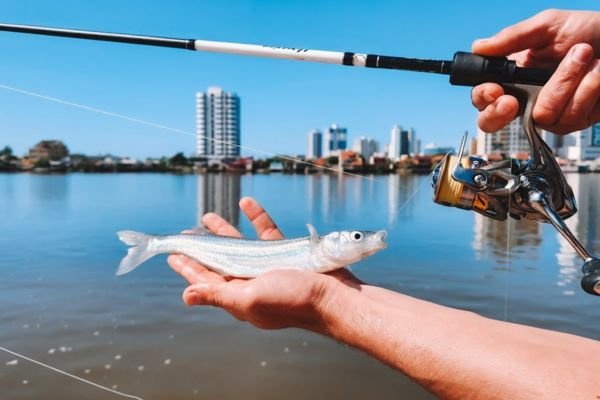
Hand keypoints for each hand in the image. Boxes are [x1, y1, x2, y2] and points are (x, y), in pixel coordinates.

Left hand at [167, 197, 361, 331]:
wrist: (335, 297)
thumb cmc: (292, 301)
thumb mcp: (249, 299)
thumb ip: (217, 295)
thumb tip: (186, 296)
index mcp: (240, 295)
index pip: (207, 280)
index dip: (189, 268)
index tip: (173, 255)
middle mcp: (252, 282)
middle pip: (220, 261)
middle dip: (202, 248)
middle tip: (185, 233)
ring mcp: (270, 267)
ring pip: (241, 244)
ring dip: (224, 230)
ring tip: (207, 216)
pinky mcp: (287, 253)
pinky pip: (267, 231)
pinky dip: (257, 216)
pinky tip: (247, 202)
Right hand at [471, 9, 599, 133]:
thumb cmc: (591, 30)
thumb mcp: (548, 26)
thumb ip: (513, 37)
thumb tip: (479, 46)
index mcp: (513, 74)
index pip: (483, 96)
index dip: (483, 98)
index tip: (494, 90)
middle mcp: (526, 97)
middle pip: (493, 123)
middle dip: (498, 114)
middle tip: (511, 102)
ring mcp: (550, 113)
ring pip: (541, 114)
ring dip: (565, 80)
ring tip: (584, 54)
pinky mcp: (574, 121)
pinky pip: (570, 115)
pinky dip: (587, 88)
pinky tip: (597, 73)